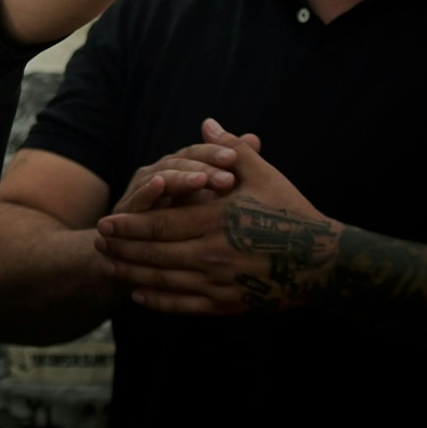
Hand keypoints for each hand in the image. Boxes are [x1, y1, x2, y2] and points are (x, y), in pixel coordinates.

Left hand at [96, 128, 335, 314]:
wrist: (328, 263)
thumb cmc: (293, 212)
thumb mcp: (263, 176)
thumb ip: (231, 149)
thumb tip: (207, 122)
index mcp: (216, 221)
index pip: (159, 224)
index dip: (128, 225)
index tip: (105, 222)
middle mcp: (213, 255)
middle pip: (154, 254)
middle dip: (122, 248)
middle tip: (98, 242)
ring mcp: (221, 283)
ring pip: (164, 281)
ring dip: (132, 273)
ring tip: (110, 265)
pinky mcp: (230, 304)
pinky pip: (184, 305)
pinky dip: (158, 300)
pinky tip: (139, 293)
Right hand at [110, 117, 262, 213]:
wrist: (143, 259)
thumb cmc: (184, 228)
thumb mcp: (213, 199)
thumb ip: (232, 170)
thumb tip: (254, 137)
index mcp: (180, 169)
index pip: (197, 153)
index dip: (213, 152)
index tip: (234, 157)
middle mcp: (158, 174)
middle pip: (179, 162)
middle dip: (203, 167)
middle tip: (226, 177)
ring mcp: (140, 190)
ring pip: (160, 176)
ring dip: (180, 177)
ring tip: (200, 179)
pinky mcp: (126, 211)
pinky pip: (138, 198)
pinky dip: (147, 190)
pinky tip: (159, 184)